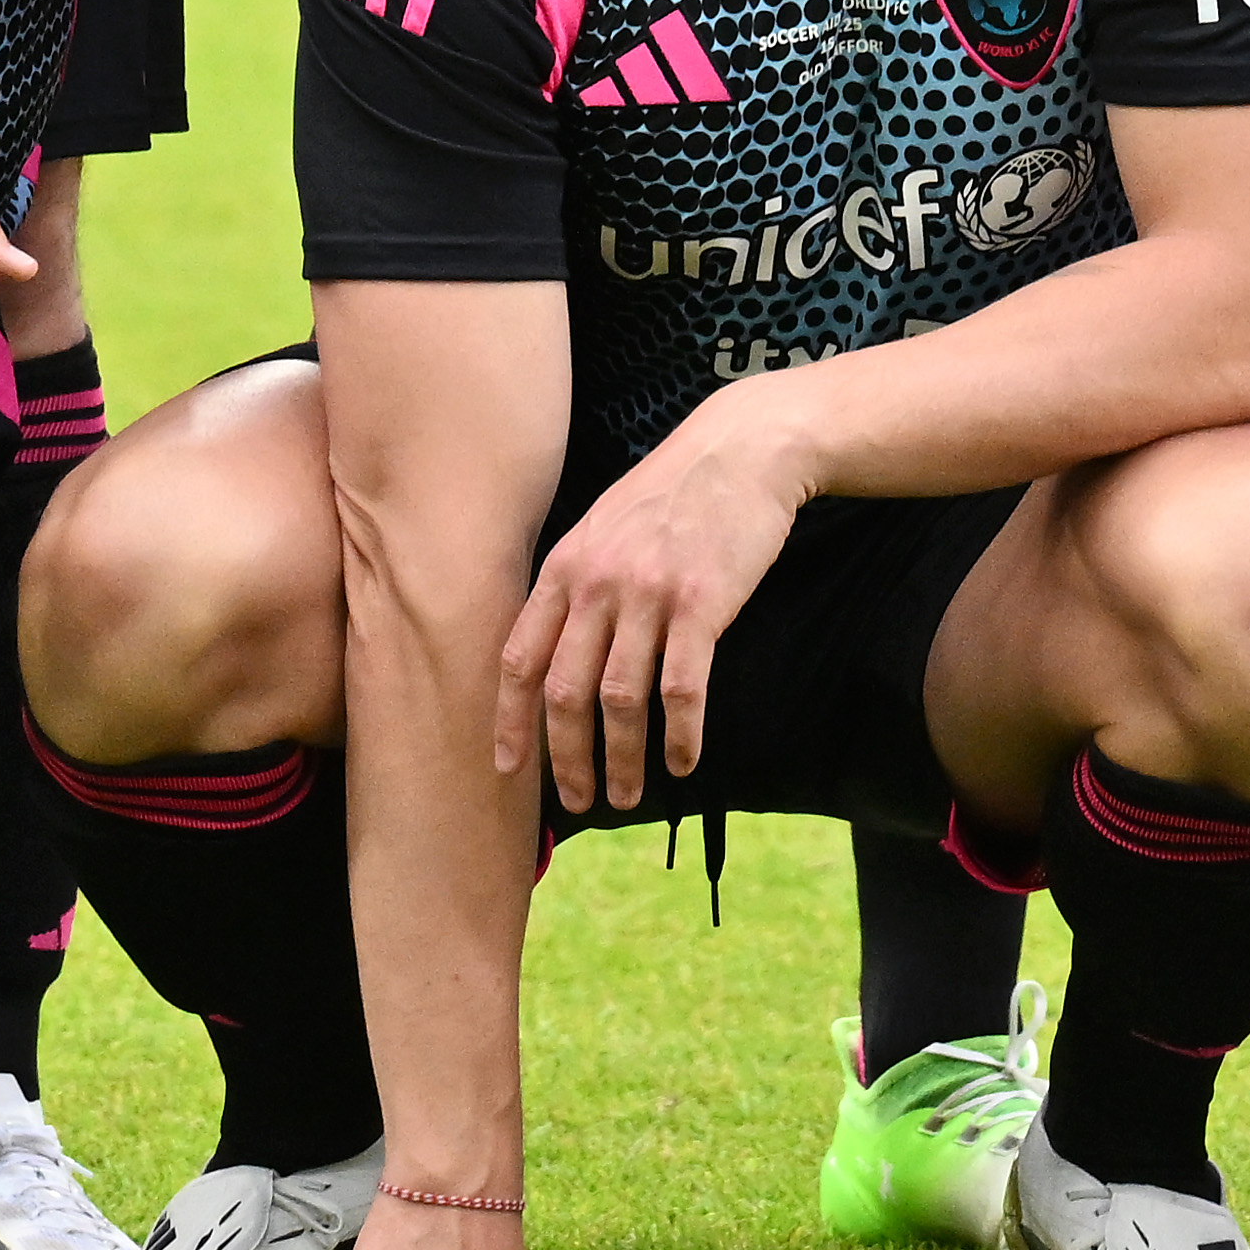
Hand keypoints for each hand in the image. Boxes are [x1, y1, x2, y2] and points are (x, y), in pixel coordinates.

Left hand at [498, 406, 805, 812]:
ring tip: (632, 794)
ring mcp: (649, 592)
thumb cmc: (674, 493)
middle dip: (567, 759)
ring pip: (621, 700)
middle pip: (566, 692)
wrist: (741, 449)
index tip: (507, 769)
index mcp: (566, 567)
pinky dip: (681, 735)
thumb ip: (577, 584)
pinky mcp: (702, 603)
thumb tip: (558, 655)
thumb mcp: (604, 526)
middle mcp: (598, 582)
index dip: (510, 721)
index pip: (520, 658)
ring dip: (624, 759)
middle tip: (579, 801)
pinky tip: (684, 761)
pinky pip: (682, 689)